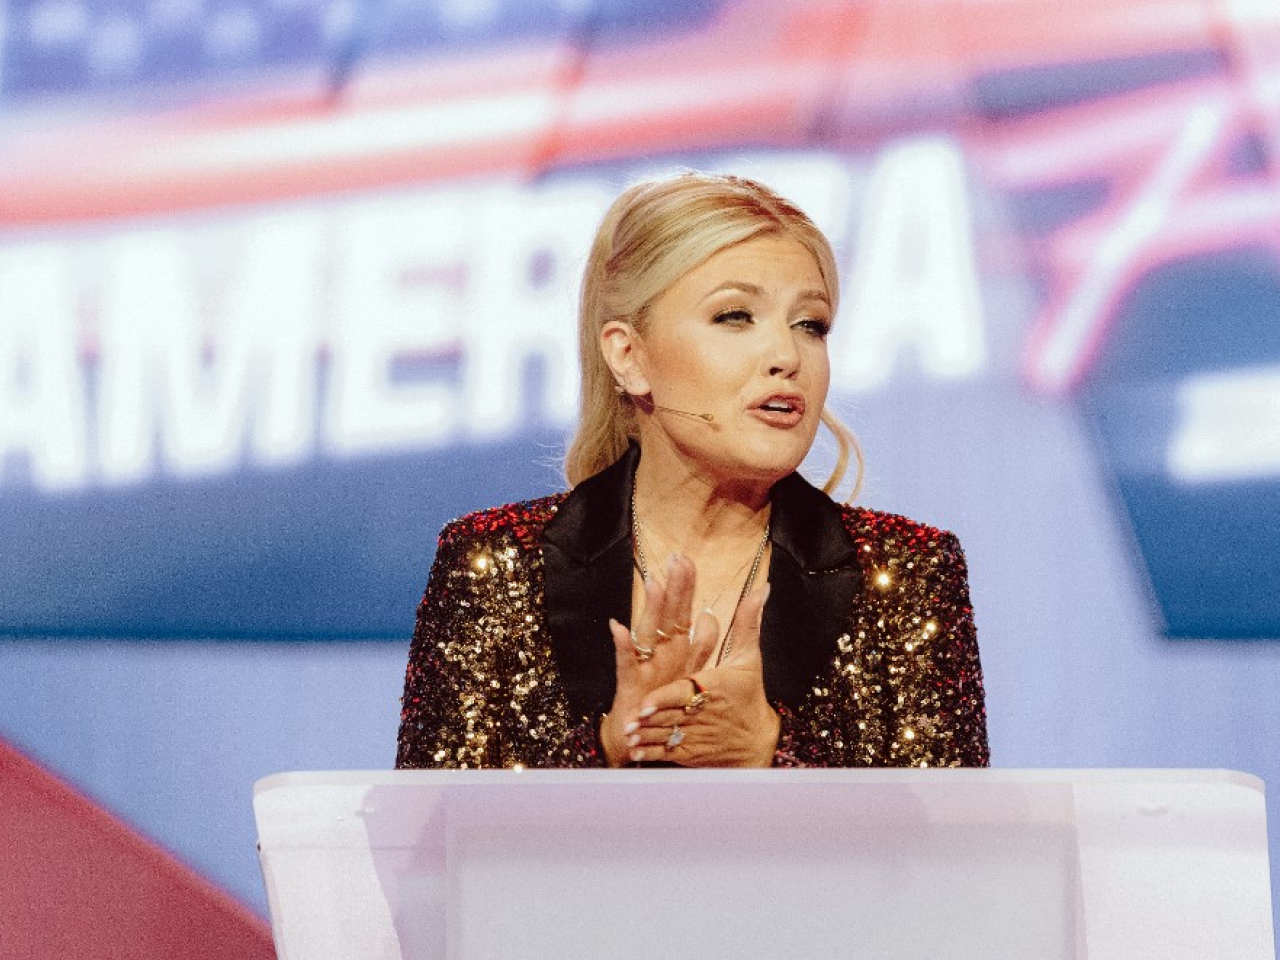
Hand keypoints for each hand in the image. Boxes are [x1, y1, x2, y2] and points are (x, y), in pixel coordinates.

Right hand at [600, 554, 717, 765]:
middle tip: (677, 557)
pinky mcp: (631, 685)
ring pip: (648, 631)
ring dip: (651, 608)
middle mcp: (660, 652)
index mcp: (676, 647)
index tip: (687, 559)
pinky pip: (626, 663)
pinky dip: (622, 647)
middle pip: (669, 613)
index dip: (686, 586)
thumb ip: (702, 643)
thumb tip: (711, 615)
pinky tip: (619, 629)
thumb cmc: (662, 701)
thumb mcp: (688, 673)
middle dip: (674, 586)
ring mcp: (644, 666)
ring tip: (655, 581)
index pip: (683, 609)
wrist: (638, 738)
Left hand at [622, 584, 779, 766]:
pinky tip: (635, 750)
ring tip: (630, 733)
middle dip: (653, 716)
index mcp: (712, 687)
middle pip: (673, 712)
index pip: (685, 692)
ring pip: (666, 734)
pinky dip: (651, 752)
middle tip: (634, 715)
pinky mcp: (690, 753)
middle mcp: (702, 712)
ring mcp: (695, 735)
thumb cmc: (748, 695)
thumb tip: (761, 589)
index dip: (666, 698)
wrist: (756, 741)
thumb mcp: (749, 658)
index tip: (647, 702)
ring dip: (648, 735)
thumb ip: (747, 622)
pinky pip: (667, 753)